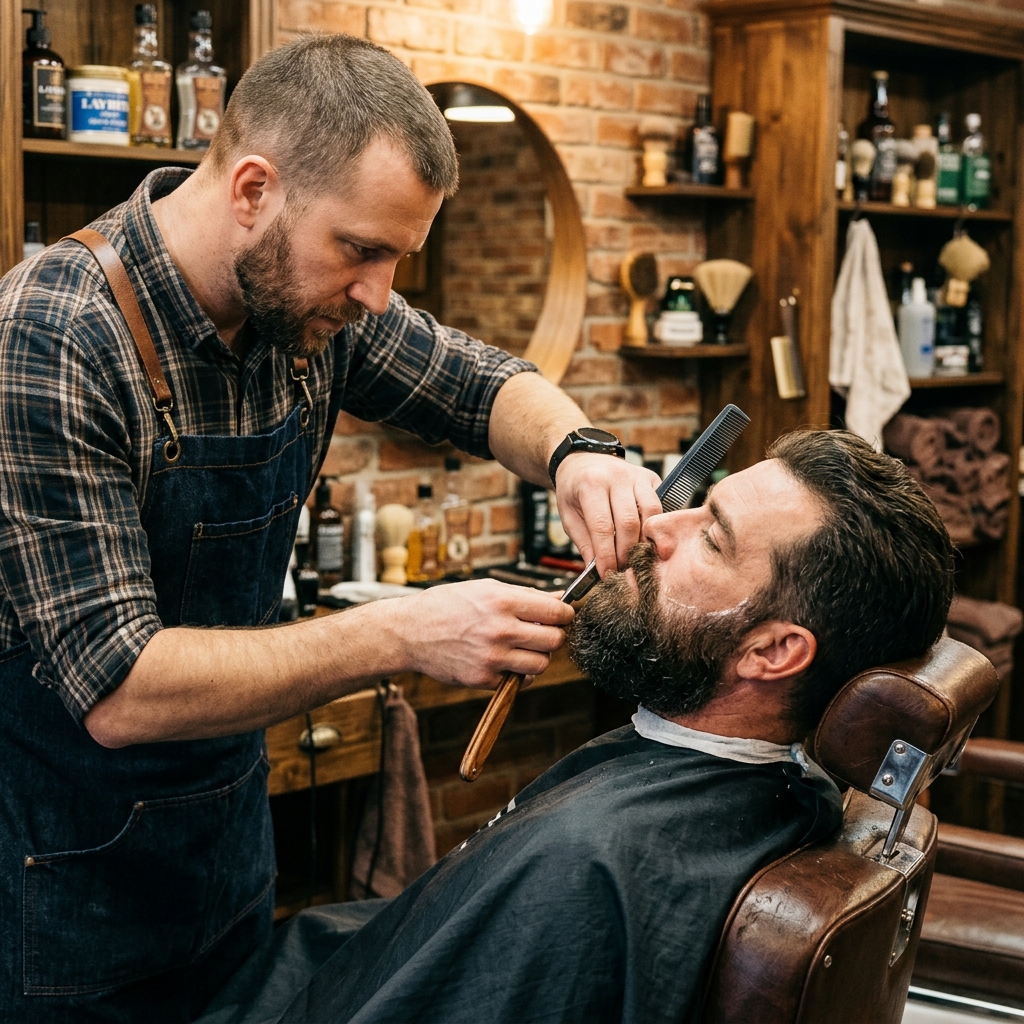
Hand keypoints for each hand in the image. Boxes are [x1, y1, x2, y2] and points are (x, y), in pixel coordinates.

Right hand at [392, 579, 573, 687]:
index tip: (561, 616)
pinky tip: (505, 660)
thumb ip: (524, 595)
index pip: (556, 613)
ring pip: (542, 664)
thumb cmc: (447, 605)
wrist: (411, 632)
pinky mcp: (484, 679)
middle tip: (542, 632)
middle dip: (553, 635)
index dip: (565, 614)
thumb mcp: (485, 588)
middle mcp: (500, 630)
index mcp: (503, 602)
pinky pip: (519, 680)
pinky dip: (518, 672)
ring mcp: (492, 657)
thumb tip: (559, 600)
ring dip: (538, 656)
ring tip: (523, 647)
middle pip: (555, 640)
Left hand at [555, 454, 661, 576]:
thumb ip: (584, 542)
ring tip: (635, 557)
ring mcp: (637, 476)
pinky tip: (645, 539)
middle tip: (622, 570)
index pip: (602, 526)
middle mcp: (616, 477)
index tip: (607, 574)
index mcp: (591, 484)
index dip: (606, 555)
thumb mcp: (568, 515)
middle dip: (626, 552)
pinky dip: (654, 527)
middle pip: (629, 522)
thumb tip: (598, 570)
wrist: (584, 459)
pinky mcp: (651, 478)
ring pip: (651, 514)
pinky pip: (659, 507)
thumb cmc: (574, 490)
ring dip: (644, 541)